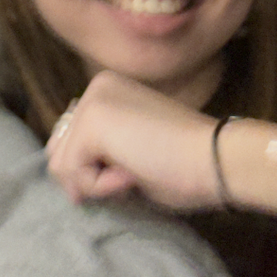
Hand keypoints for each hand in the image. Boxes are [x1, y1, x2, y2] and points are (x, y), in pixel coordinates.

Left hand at [46, 70, 225, 211]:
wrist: (218, 160)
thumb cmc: (186, 167)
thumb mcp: (131, 156)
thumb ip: (99, 156)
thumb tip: (67, 184)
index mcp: (108, 91)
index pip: (70, 143)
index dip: (94, 171)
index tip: (136, 167)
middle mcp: (96, 88)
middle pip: (58, 152)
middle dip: (89, 177)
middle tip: (134, 171)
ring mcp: (93, 101)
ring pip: (61, 167)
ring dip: (97, 184)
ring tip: (136, 170)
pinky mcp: (92, 121)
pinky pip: (73, 175)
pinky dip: (102, 188)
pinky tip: (133, 174)